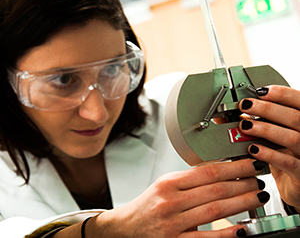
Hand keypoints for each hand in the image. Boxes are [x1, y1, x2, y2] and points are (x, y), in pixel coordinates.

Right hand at [91, 159, 268, 237]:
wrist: (126, 227)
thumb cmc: (147, 204)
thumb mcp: (165, 184)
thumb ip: (189, 179)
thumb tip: (218, 171)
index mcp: (168, 183)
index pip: (206, 171)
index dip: (232, 167)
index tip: (247, 164)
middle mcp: (171, 201)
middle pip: (214, 189)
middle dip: (241, 182)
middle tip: (257, 178)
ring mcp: (173, 224)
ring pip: (214, 210)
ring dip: (240, 202)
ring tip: (257, 195)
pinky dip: (226, 233)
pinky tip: (241, 228)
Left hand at [239, 85, 299, 211]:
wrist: (295, 186)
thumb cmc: (284, 156)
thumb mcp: (272, 136)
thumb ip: (257, 122)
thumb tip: (230, 112)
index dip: (283, 94)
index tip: (261, 91)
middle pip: (295, 117)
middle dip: (268, 109)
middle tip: (246, 105)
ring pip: (293, 138)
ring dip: (266, 129)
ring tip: (245, 126)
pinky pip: (288, 162)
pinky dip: (269, 154)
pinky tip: (253, 149)